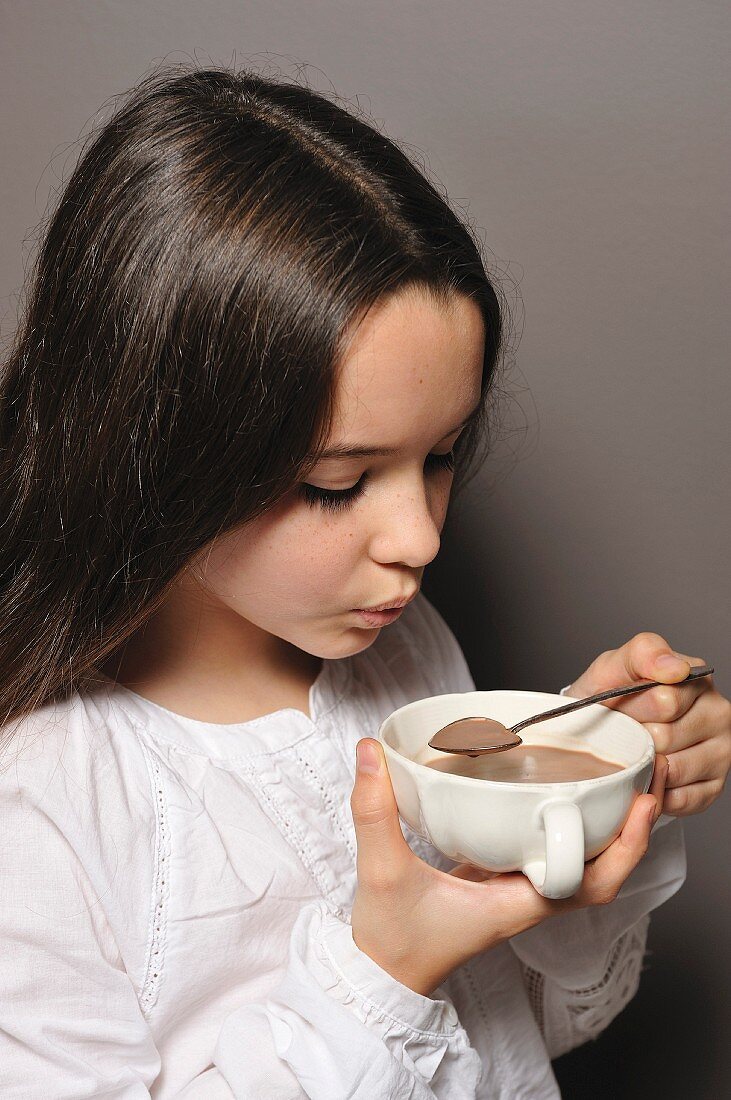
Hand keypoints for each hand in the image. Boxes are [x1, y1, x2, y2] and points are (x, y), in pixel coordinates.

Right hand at [349, 737, 666, 997]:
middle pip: (600, 871)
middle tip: (644, 778)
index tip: (643, 802)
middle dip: (629, 829)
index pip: (592, 882)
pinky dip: (564, 829)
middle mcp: (526, 899)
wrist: (381, 973)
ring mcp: (515, 892)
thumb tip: (372, 752)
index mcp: (516, 903)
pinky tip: (555, 797)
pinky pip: (547, 856)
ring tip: (615, 781)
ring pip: (578, 863)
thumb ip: (374, 811)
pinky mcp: (499, 883)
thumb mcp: (381, 871)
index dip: (625, 846)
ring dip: (603, 829)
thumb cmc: (392, 939)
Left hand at [564, 632, 730, 816]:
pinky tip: (646, 775)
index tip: (618, 707)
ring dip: (643, 767)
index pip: (664, 702)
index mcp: (696, 679)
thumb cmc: (610, 696)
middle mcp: (718, 713)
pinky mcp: (714, 786)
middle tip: (625, 732)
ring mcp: (721, 751)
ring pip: (673, 770)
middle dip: (634, 738)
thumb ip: (643, 653)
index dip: (631, 710)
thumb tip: (674, 668)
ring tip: (634, 752)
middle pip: (666, 738)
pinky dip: (654, 792)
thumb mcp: (615, 666)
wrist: (601, 729)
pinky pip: (680, 798)